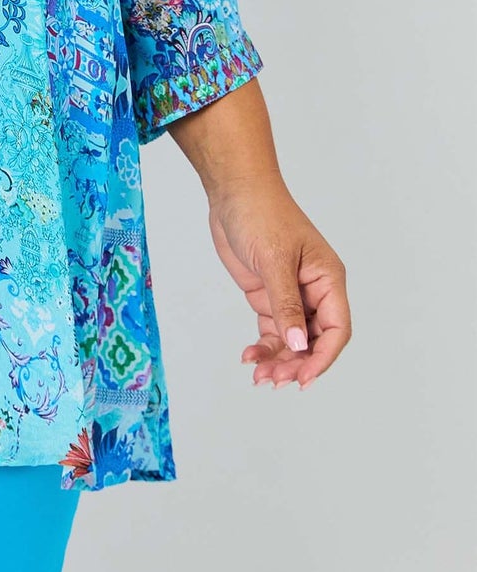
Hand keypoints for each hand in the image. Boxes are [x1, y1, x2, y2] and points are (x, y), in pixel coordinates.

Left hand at [206, 177, 350, 388]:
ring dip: (278, 359)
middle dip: (296, 363)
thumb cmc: (262, 213)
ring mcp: (290, 294)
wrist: (233, 191)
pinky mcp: (267, 294)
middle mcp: (313, 290)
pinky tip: (249, 356)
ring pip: (292, 339)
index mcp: (328, 279)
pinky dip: (263, 346)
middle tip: (274, 380)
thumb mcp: (275, 259)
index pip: (337, 329)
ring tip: (259, 376)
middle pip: (314, 340)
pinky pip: (272, 329)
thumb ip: (286, 303)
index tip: (303, 377)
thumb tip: (299, 344)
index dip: (323, 357)